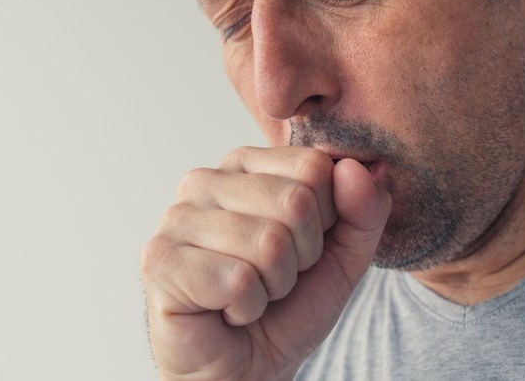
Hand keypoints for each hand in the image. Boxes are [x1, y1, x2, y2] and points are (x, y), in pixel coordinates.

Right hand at [141, 146, 390, 379]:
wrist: (246, 368)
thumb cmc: (286, 306)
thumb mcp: (344, 255)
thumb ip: (363, 209)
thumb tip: (356, 167)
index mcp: (246, 164)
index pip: (315, 166)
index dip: (326, 221)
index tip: (301, 248)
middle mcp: (205, 180)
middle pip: (296, 202)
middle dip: (302, 257)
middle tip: (275, 278)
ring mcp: (177, 218)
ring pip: (269, 243)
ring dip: (274, 286)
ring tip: (251, 293)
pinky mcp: (160, 260)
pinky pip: (239, 280)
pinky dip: (247, 307)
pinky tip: (227, 310)